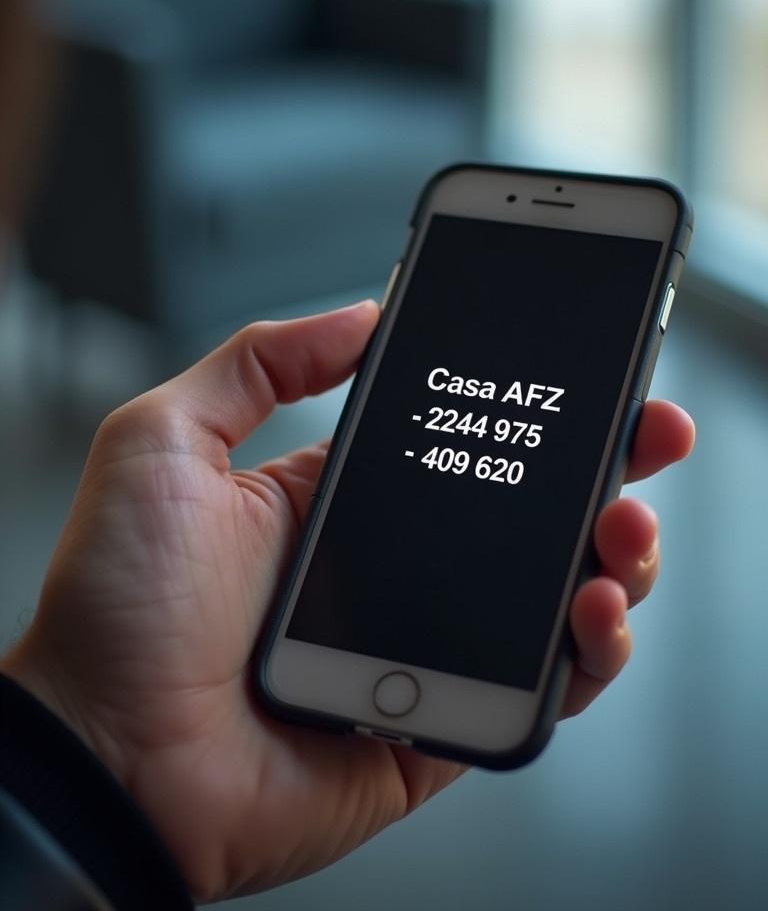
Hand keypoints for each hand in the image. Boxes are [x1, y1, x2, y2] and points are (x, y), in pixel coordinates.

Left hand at [1, 301, 693, 901]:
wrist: (101, 755)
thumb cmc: (116, 604)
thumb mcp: (167, 442)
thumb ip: (259, 363)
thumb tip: (360, 314)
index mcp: (340, 502)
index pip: (458, 445)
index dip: (523, 410)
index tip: (580, 373)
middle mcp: (392, 572)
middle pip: (524, 516)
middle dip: (601, 471)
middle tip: (648, 434)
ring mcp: (424, 647)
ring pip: (551, 599)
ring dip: (611, 558)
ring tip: (622, 527)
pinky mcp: (442, 725)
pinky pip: (537, 692)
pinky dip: (586, 656)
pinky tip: (592, 611)